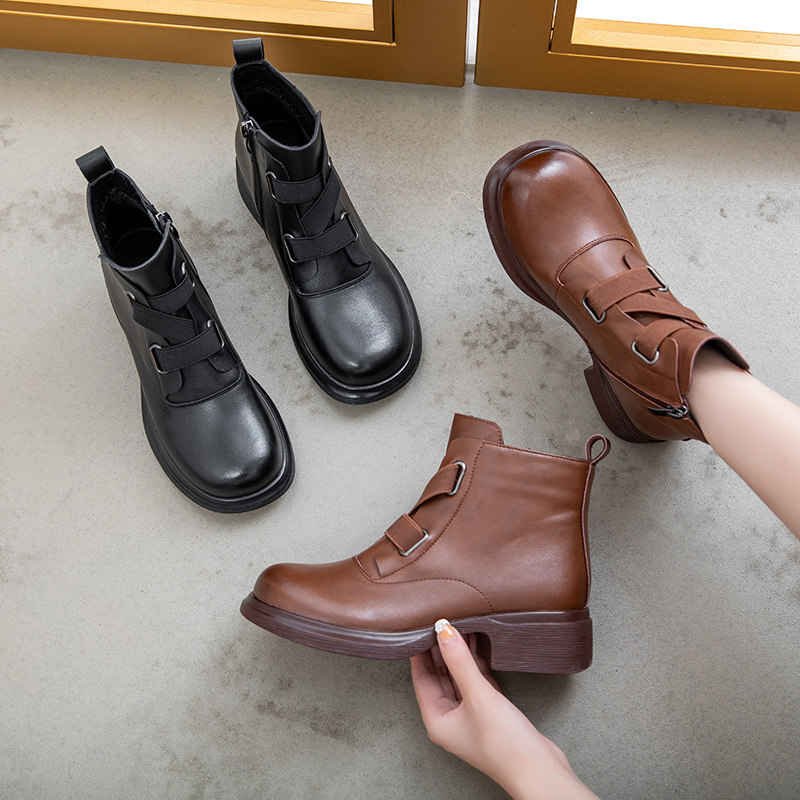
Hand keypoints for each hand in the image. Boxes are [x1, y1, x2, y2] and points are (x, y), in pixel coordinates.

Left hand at [409, 619, 599, 799]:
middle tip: (443, 620)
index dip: (421, 651)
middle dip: (441, 649)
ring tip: (461, 624)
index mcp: (436, 719)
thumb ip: (459, 661)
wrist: (539, 769)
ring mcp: (469, 715)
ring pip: (458, 676)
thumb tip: (443, 630)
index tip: (422, 626)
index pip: (421, 677)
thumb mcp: (478, 696)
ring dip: (459, 654)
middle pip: (439, 675)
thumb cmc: (504, 744)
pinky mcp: (489, 712)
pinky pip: (476, 681)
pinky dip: (475, 663)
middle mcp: (450, 718)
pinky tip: (477, 644)